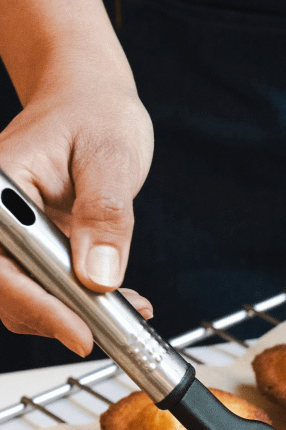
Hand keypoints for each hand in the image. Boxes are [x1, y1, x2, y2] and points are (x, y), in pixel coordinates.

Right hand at [0, 65, 153, 354]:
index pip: (1, 265)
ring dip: (75, 315)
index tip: (81, 332)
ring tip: (129, 311)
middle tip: (116, 329)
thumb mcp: (110, 156)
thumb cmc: (94, 111)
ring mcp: (14, 236)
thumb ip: (106, 215)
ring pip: (27, 299)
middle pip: (7, 291)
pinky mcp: (34, 249)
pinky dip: (84, 305)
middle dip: (60, 318)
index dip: (38, 306)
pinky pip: (49, 289)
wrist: (89, 97)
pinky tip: (124, 302)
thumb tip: (99, 275)